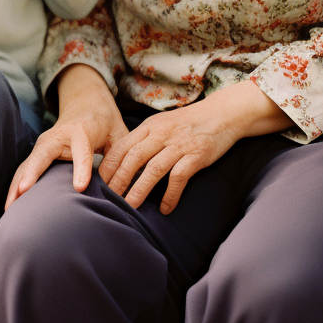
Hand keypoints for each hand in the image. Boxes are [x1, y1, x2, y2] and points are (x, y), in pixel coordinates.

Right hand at [5, 63, 127, 208]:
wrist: (86, 104)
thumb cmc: (105, 123)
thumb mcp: (119, 134)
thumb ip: (120, 156)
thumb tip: (118, 188)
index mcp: (82, 131)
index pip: (81, 150)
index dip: (81, 168)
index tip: (80, 188)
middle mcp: (58, 137)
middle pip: (42, 155)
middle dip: (31, 173)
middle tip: (22, 192)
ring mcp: (44, 145)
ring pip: (28, 165)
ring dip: (17, 185)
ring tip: (10, 209)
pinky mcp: (37, 154)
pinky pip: (25, 171)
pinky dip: (16, 187)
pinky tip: (11, 207)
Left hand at [99, 81, 289, 214]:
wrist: (222, 114)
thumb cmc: (188, 123)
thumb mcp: (162, 124)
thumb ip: (144, 139)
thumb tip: (123, 163)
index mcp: (149, 126)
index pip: (122, 146)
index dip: (109, 166)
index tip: (100, 183)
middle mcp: (161, 134)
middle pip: (133, 158)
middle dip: (119, 180)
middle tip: (109, 199)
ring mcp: (179, 144)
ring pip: (153, 169)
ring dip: (139, 189)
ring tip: (130, 207)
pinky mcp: (196, 155)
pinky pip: (179, 177)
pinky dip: (171, 194)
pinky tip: (166, 208)